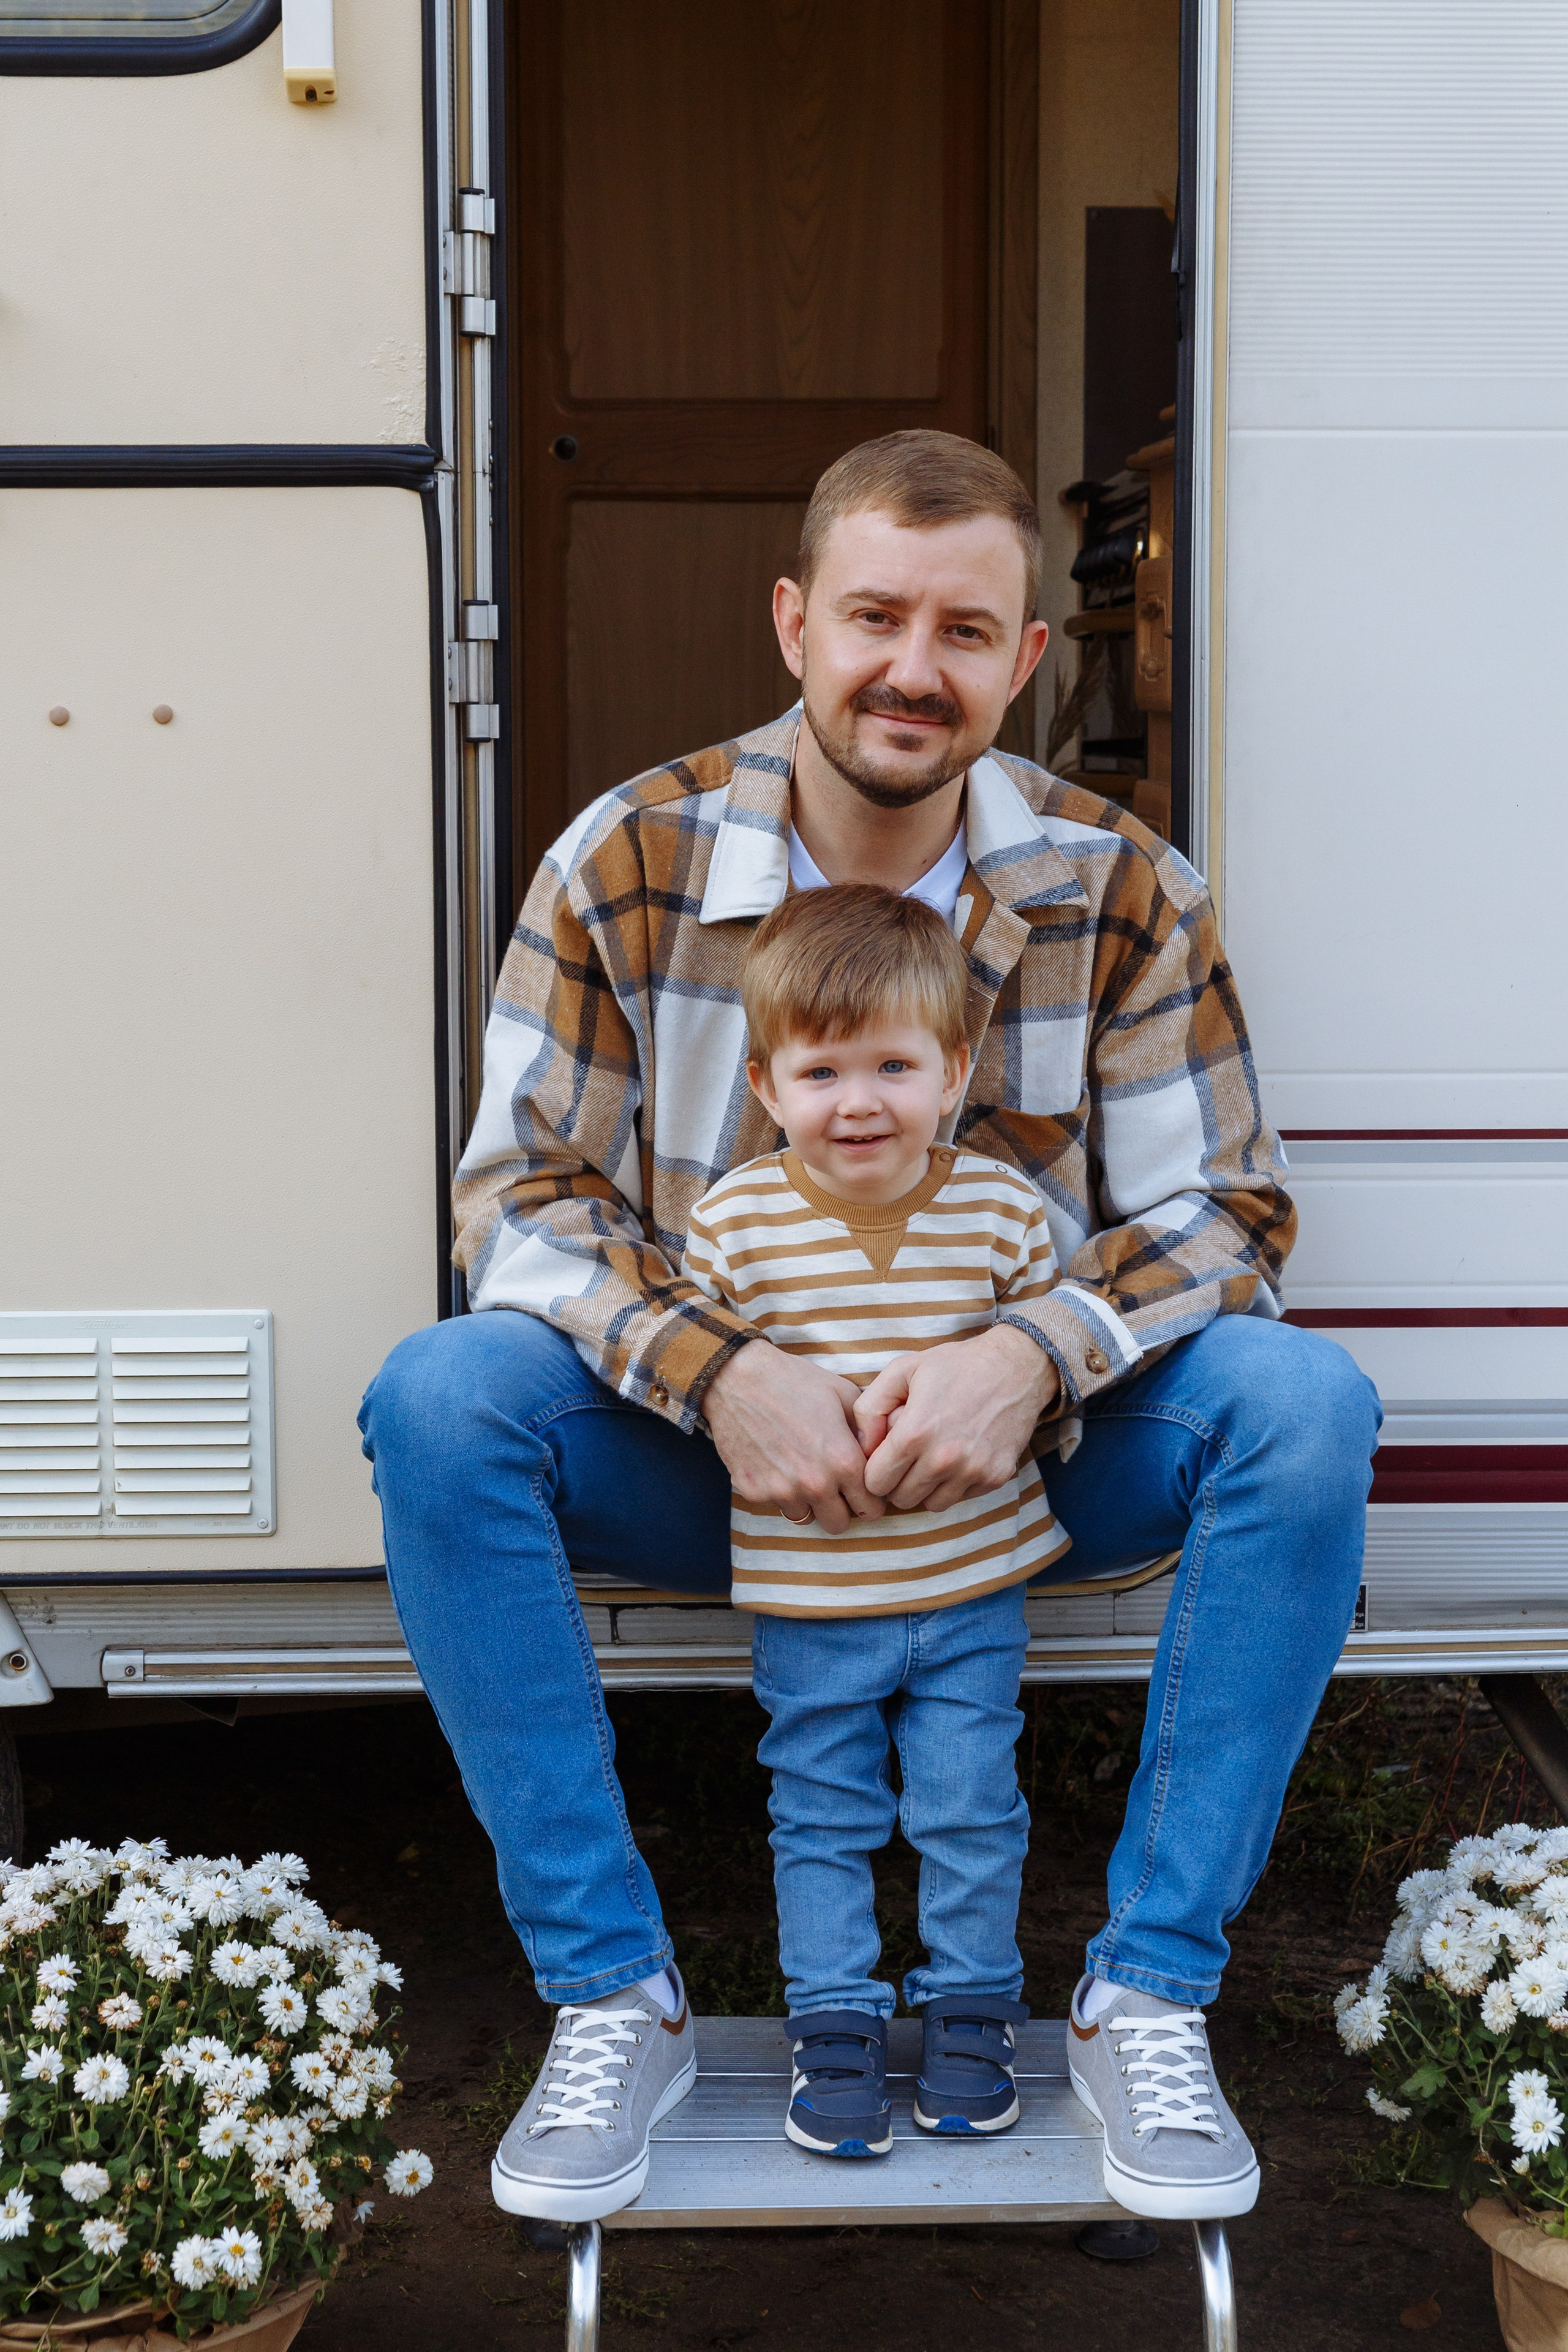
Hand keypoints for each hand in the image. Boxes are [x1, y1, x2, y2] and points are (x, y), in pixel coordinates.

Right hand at [703, 1340, 885, 1535]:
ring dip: (808, 1502)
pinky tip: (776, 1462)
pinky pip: (775, 1504)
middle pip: (839, 1524)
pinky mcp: (754, 1492)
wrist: (737, 1378)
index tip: (862, 1489)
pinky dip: (779, 1491)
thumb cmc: (794, 1381)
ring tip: (802, 1471)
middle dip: (841, 1508)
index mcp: (843, 1462)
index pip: (872, 1508)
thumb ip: (868, 1431)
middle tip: (834, 1486)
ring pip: (806, 1518)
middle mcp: (815, 1484)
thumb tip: (882, 1454)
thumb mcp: (844, 1394)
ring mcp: (781, 1491)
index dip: (870, 1499)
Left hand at [855, 1325, 1059, 1513]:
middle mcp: (944, 1459)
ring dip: (927, 1486)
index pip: (875, 1483)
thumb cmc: (955, 1365)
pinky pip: (962, 1497)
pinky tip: (960, 1454)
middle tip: (909, 1455)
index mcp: (915, 1432)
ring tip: (934, 1455)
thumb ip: (869, 1409)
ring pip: (931, 1505)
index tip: (885, 1455)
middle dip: (898, 1481)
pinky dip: (956, 1483)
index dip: (875, 1470)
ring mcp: (973, 1471)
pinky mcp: (995, 1477)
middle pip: (901, 1499)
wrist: (1016, 1367)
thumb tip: (862, 1447)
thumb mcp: (902, 1370)